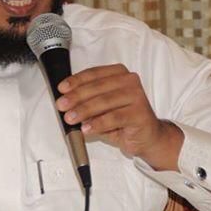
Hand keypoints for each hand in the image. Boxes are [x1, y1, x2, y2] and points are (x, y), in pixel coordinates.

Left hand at [56, 64, 183, 170]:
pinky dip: (98, 124)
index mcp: (119, 73)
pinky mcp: (140, 113)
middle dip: (76, 97)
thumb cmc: (122, 119)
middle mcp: (130, 81)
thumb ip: (87, 100)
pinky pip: (114, 118)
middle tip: (62, 106)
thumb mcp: (101, 107)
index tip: (61, 89)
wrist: (148, 136)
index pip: (94, 73)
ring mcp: (137, 96)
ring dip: (84, 111)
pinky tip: (87, 129)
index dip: (76, 81)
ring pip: (104, 102)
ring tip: (71, 119)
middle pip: (97, 87)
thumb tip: (66, 101)